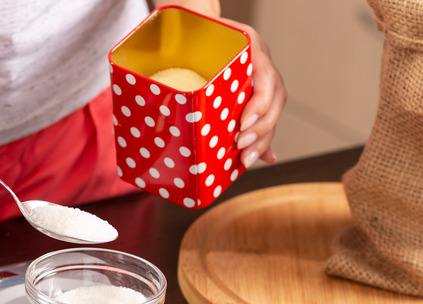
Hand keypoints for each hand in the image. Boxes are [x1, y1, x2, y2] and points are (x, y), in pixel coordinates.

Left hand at [152, 1, 286, 167]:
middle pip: (275, 97)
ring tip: (246, 159)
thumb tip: (148, 92)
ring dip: (263, 138)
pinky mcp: (257, 91)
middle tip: (240, 146)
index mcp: (248, 45)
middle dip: (261, 127)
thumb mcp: (184, 41)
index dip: (258, 104)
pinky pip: (267, 116)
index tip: (242, 124)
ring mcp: (262, 75)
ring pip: (274, 109)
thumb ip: (175, 63)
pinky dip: (264, 138)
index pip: (265, 76)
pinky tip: (264, 157)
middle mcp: (260, 59)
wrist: (197, 24)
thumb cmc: (191, 33)